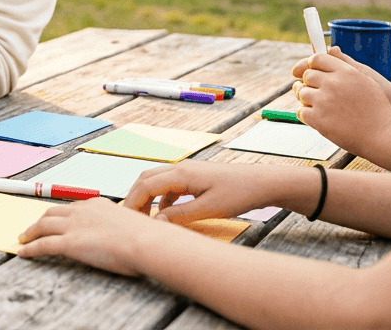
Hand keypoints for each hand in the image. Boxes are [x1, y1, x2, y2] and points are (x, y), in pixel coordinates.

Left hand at [17, 197, 156, 276]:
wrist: (146, 242)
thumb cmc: (147, 238)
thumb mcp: (132, 225)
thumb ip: (123, 227)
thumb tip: (127, 236)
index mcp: (98, 205)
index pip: (73, 207)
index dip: (61, 214)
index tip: (57, 219)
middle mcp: (82, 211)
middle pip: (53, 212)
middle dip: (41, 220)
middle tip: (33, 228)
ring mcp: (74, 226)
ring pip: (43, 226)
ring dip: (30, 232)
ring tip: (23, 239)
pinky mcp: (69, 243)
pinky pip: (43, 245)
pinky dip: (30, 248)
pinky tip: (23, 252)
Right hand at [119, 161, 297, 224]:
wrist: (263, 183)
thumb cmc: (239, 194)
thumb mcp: (208, 209)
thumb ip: (179, 215)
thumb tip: (156, 221)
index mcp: (181, 174)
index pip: (145, 186)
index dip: (133, 203)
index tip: (127, 220)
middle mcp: (180, 168)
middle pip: (146, 179)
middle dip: (134, 198)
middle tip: (130, 218)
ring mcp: (187, 171)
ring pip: (156, 181)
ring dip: (147, 197)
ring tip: (144, 217)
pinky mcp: (194, 177)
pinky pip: (169, 185)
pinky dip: (161, 198)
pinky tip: (165, 213)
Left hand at [293, 49, 390, 156]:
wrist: (384, 134)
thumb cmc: (377, 107)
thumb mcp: (366, 79)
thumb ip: (345, 64)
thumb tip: (331, 49)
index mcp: (345, 72)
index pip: (316, 59)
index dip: (311, 65)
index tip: (312, 71)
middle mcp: (333, 84)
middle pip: (307, 76)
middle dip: (308, 82)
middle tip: (315, 90)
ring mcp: (323, 101)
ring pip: (301, 93)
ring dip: (306, 98)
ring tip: (319, 105)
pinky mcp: (318, 119)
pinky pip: (301, 111)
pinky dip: (306, 114)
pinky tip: (317, 116)